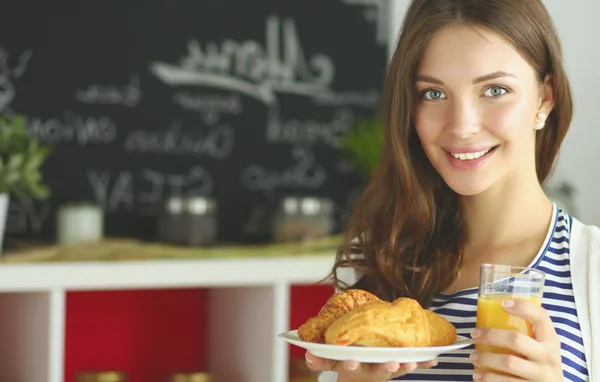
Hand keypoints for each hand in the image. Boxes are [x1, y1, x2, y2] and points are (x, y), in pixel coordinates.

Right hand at [305, 351, 437, 380]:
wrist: (362, 376)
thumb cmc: (345, 361)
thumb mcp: (330, 362)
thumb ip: (318, 360)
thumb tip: (307, 353)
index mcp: (354, 368)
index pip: (351, 368)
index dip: (351, 365)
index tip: (351, 362)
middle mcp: (372, 371)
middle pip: (379, 371)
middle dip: (385, 368)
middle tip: (391, 363)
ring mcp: (387, 369)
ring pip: (397, 369)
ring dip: (406, 365)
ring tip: (413, 362)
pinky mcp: (400, 365)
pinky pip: (414, 363)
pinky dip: (424, 361)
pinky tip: (433, 359)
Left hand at [470, 299, 562, 380]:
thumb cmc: (540, 364)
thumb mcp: (540, 348)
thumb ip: (526, 334)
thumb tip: (490, 316)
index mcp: (550, 341)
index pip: (541, 317)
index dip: (523, 307)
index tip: (503, 303)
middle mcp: (548, 357)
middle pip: (516, 340)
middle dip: (491, 335)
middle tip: (475, 334)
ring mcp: (541, 375)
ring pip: (509, 362)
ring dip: (486, 358)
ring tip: (473, 357)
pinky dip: (488, 378)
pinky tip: (479, 376)